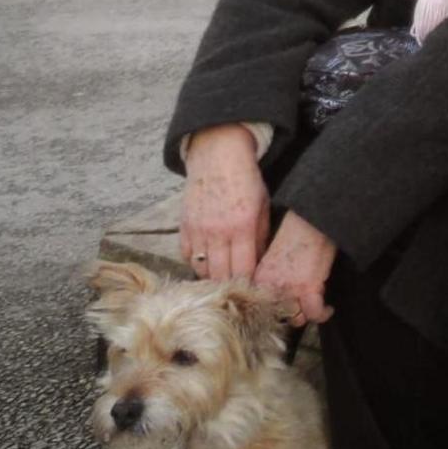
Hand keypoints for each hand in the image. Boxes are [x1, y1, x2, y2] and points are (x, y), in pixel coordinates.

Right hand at [180, 124, 269, 281]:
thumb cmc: (247, 182)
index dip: (247, 284)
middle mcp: (218, 232)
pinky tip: (206, 262)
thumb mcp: (263, 208)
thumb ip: (260, 238)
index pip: (243, 270)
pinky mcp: (184, 226)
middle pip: (220, 275)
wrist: (218, 157)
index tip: (252, 291)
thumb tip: (258, 266)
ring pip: (201, 268)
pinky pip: (187, 255)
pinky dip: (196, 262)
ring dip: (211, 277)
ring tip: (221, 279)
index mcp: (243, 228)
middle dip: (229, 286)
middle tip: (235, 291)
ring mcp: (198, 230)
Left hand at [252, 212, 337, 326]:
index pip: (260, 307)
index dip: (273, 311)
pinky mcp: (309, 289)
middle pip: (278, 315)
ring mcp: (289, 290)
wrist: (310, 221)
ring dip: (306, 314)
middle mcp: (270, 288)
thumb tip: (276, 292)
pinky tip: (327, 310)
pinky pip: (315, 313)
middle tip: (299, 308)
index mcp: (259, 279)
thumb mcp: (273, 256)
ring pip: (297, 318)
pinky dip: (323, 314)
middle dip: (289, 314)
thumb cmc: (295, 233)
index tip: (283, 310)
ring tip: (312, 308)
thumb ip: (270, 277)